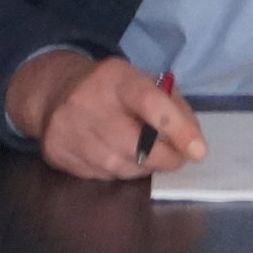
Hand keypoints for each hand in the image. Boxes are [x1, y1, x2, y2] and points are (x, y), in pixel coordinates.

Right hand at [6, 52, 201, 179]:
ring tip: (145, 157)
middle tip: (175, 160)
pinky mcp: (57, 152)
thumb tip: (194, 142)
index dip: (178, 128)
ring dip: (141, 168)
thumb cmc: (112, 90)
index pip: (150, 102)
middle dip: (163, 159)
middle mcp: (88, 102)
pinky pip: (99, 175)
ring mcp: (69, 129)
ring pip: (118, 166)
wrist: (54, 92)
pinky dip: (117, 171)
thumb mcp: (143, 82)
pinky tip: (117, 157)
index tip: (198, 150)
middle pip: (134, 145)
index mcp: (116, 77)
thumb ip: (174, 107)